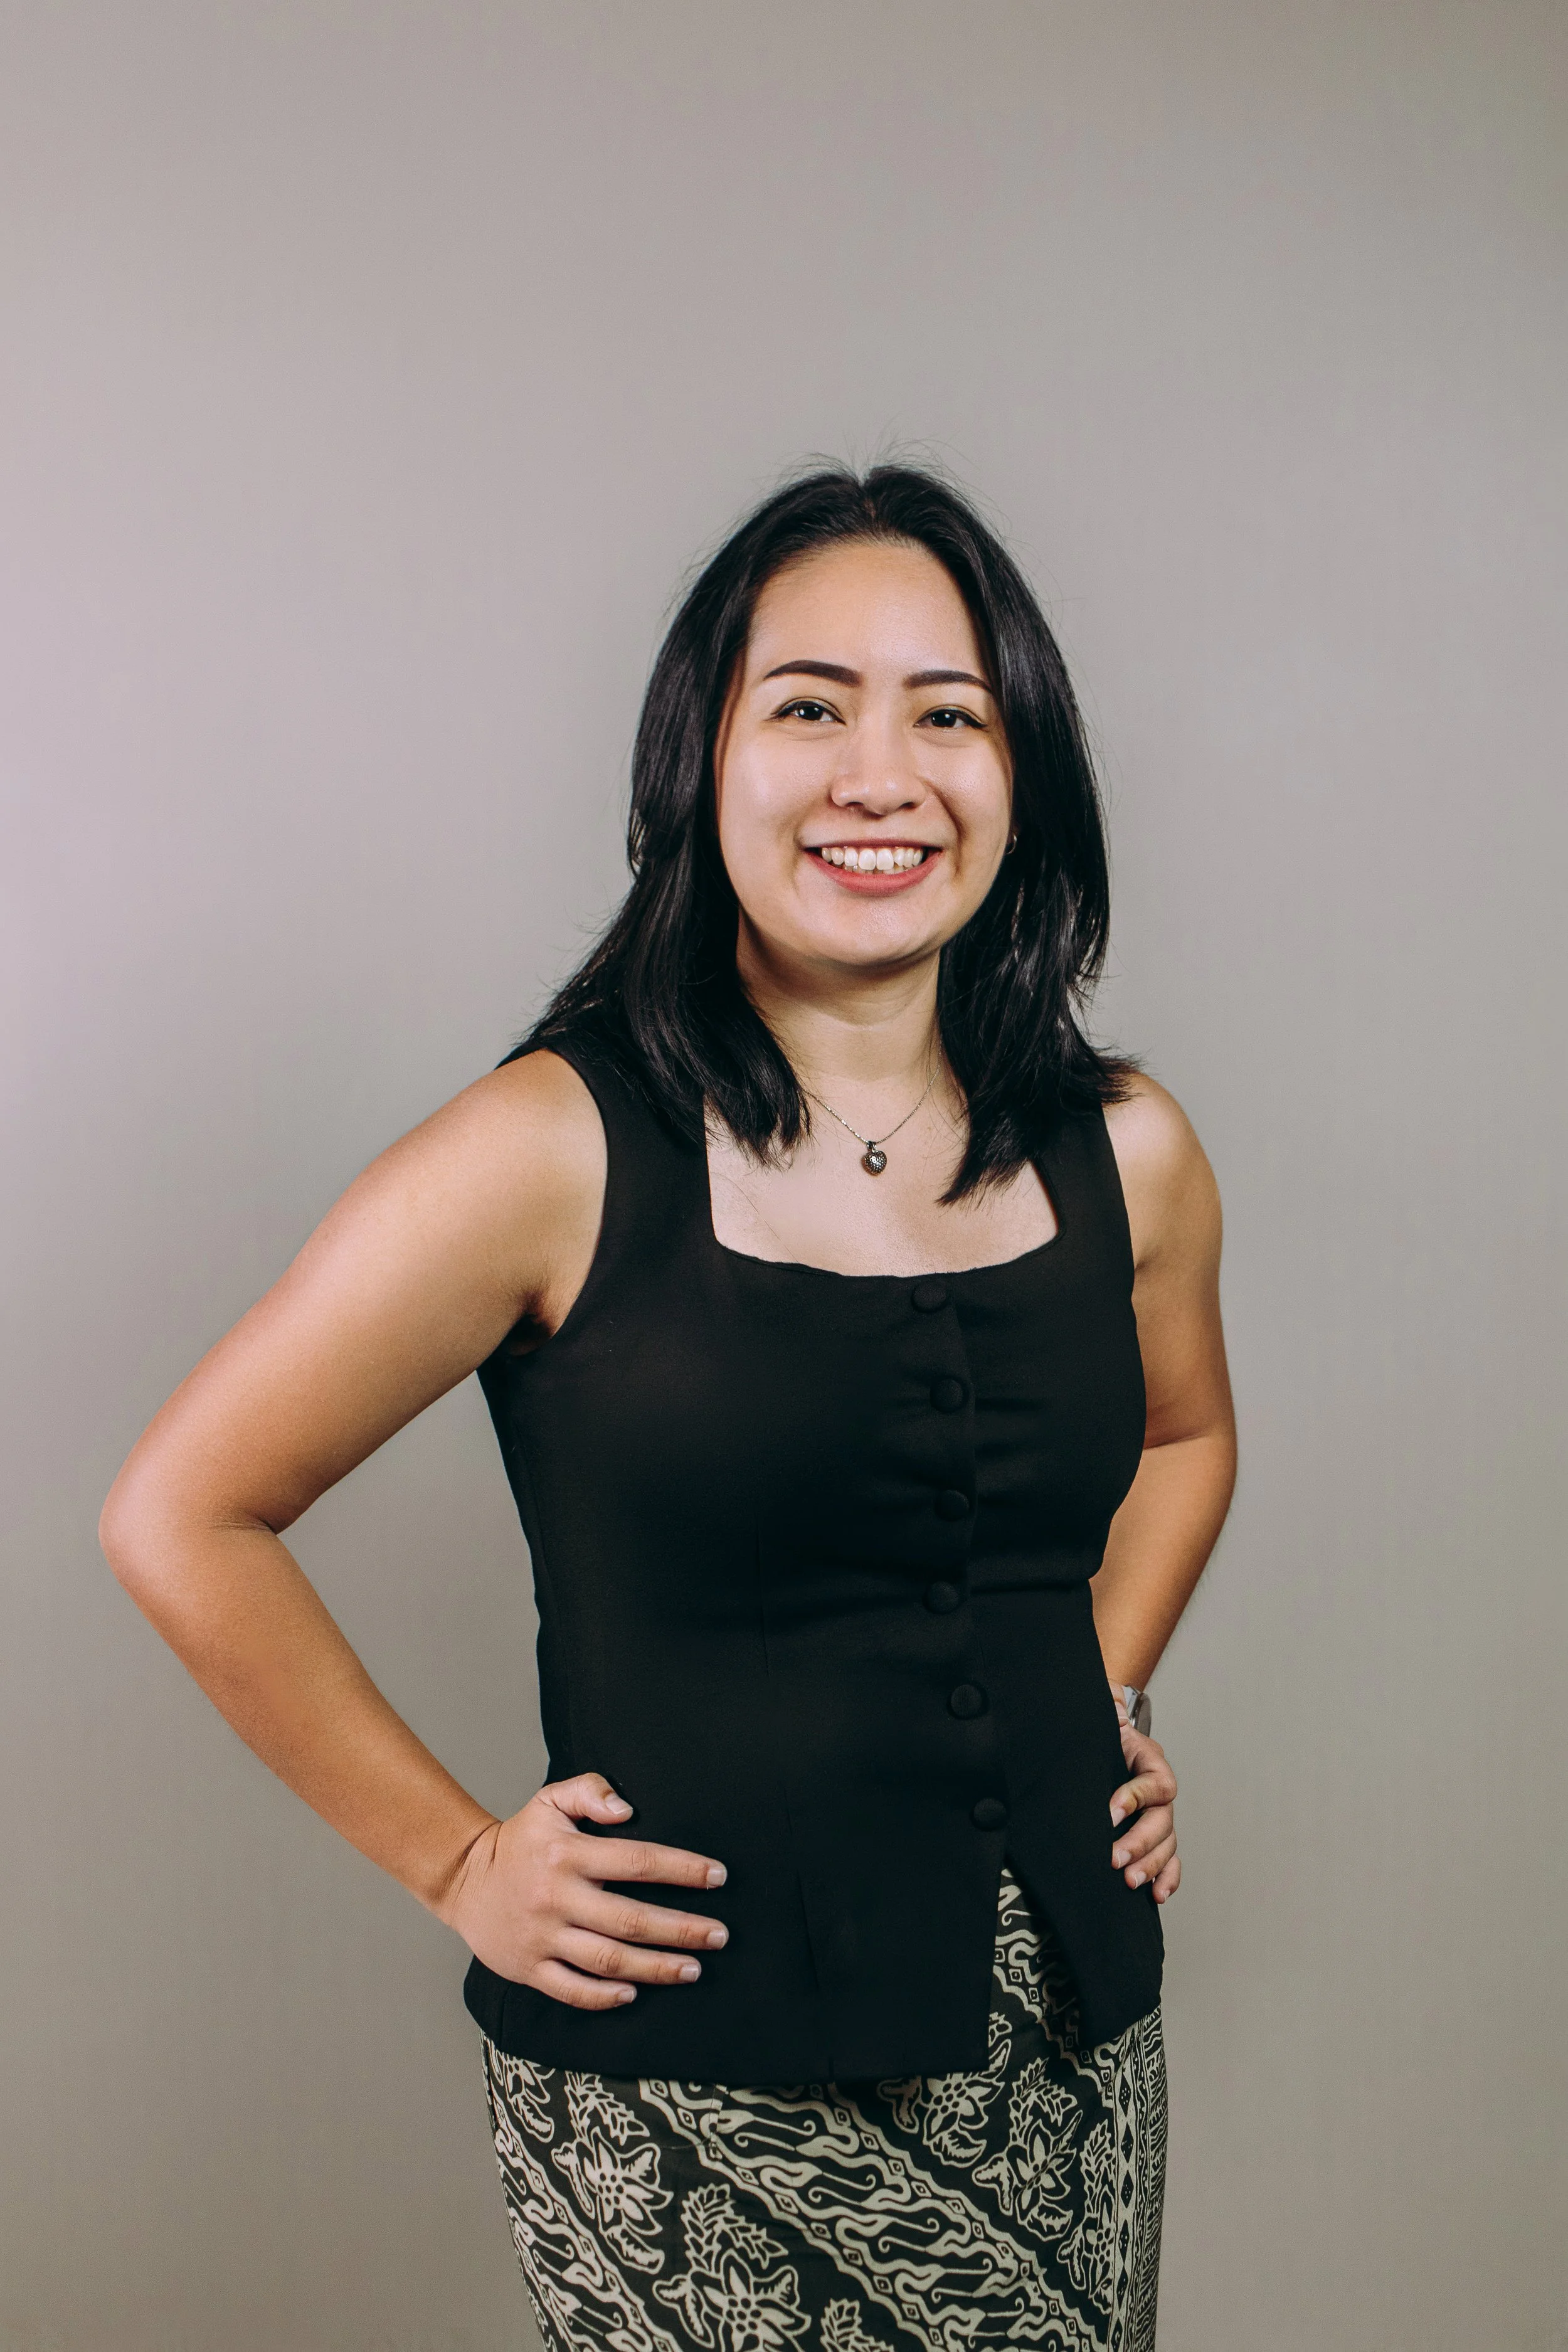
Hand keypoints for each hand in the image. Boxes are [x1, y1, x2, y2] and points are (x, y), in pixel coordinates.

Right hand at [439, 1772, 729, 2008]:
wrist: (463, 1879)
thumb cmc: (520, 1840)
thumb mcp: (549, 1801)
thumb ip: (590, 1792)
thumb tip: (628, 1810)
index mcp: (568, 1855)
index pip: (636, 1861)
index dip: (682, 1870)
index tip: (718, 1876)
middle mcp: (557, 1898)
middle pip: (630, 1920)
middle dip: (681, 1930)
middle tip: (719, 1935)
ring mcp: (542, 1937)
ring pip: (608, 1960)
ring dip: (656, 1967)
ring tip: (693, 1969)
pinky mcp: (529, 1968)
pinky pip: (572, 1990)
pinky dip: (605, 1996)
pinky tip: (635, 1993)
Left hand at [1108, 1692, 1179, 1903]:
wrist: (1101, 1745)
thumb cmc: (1099, 1735)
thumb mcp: (1101, 1721)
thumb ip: (1107, 1708)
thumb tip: (1108, 1697)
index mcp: (1150, 1761)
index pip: (1155, 1782)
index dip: (1135, 1797)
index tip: (1109, 1813)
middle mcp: (1159, 1792)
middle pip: (1162, 1820)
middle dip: (1140, 1842)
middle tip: (1114, 1860)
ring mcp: (1160, 1817)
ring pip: (1167, 1844)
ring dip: (1151, 1865)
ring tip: (1129, 1882)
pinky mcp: (1155, 1838)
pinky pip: (1171, 1861)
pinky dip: (1167, 1878)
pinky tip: (1156, 1894)